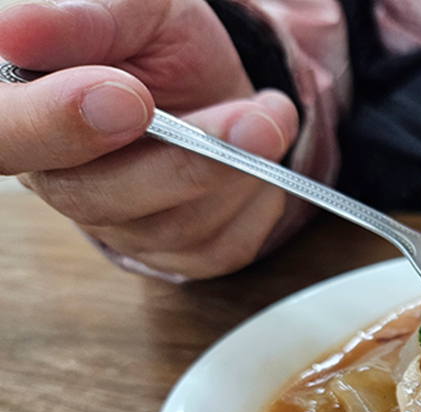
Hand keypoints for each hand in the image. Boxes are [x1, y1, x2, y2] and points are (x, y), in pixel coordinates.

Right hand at [0, 0, 298, 278]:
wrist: (212, 81)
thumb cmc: (156, 42)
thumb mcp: (132, 9)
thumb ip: (82, 20)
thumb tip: (14, 29)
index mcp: (21, 112)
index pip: (4, 137)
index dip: (56, 126)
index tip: (127, 97)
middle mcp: (57, 179)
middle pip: (93, 196)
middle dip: (181, 160)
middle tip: (251, 121)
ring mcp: (116, 224)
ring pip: (167, 227)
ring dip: (234, 172)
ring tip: (270, 117)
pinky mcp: (173, 253)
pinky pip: (217, 248)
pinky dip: (255, 203)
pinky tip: (262, 160)